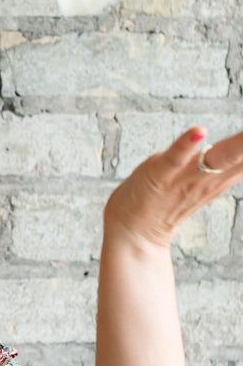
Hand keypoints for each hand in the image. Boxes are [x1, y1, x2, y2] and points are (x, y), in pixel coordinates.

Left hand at [104, 125, 242, 250]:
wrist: (133, 235)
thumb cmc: (165, 201)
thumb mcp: (202, 179)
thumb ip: (221, 162)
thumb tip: (236, 143)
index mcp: (221, 177)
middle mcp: (210, 178)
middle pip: (241, 155)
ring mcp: (185, 178)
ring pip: (221, 156)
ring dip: (239, 144)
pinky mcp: (159, 176)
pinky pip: (175, 159)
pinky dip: (186, 145)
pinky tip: (199, 131)